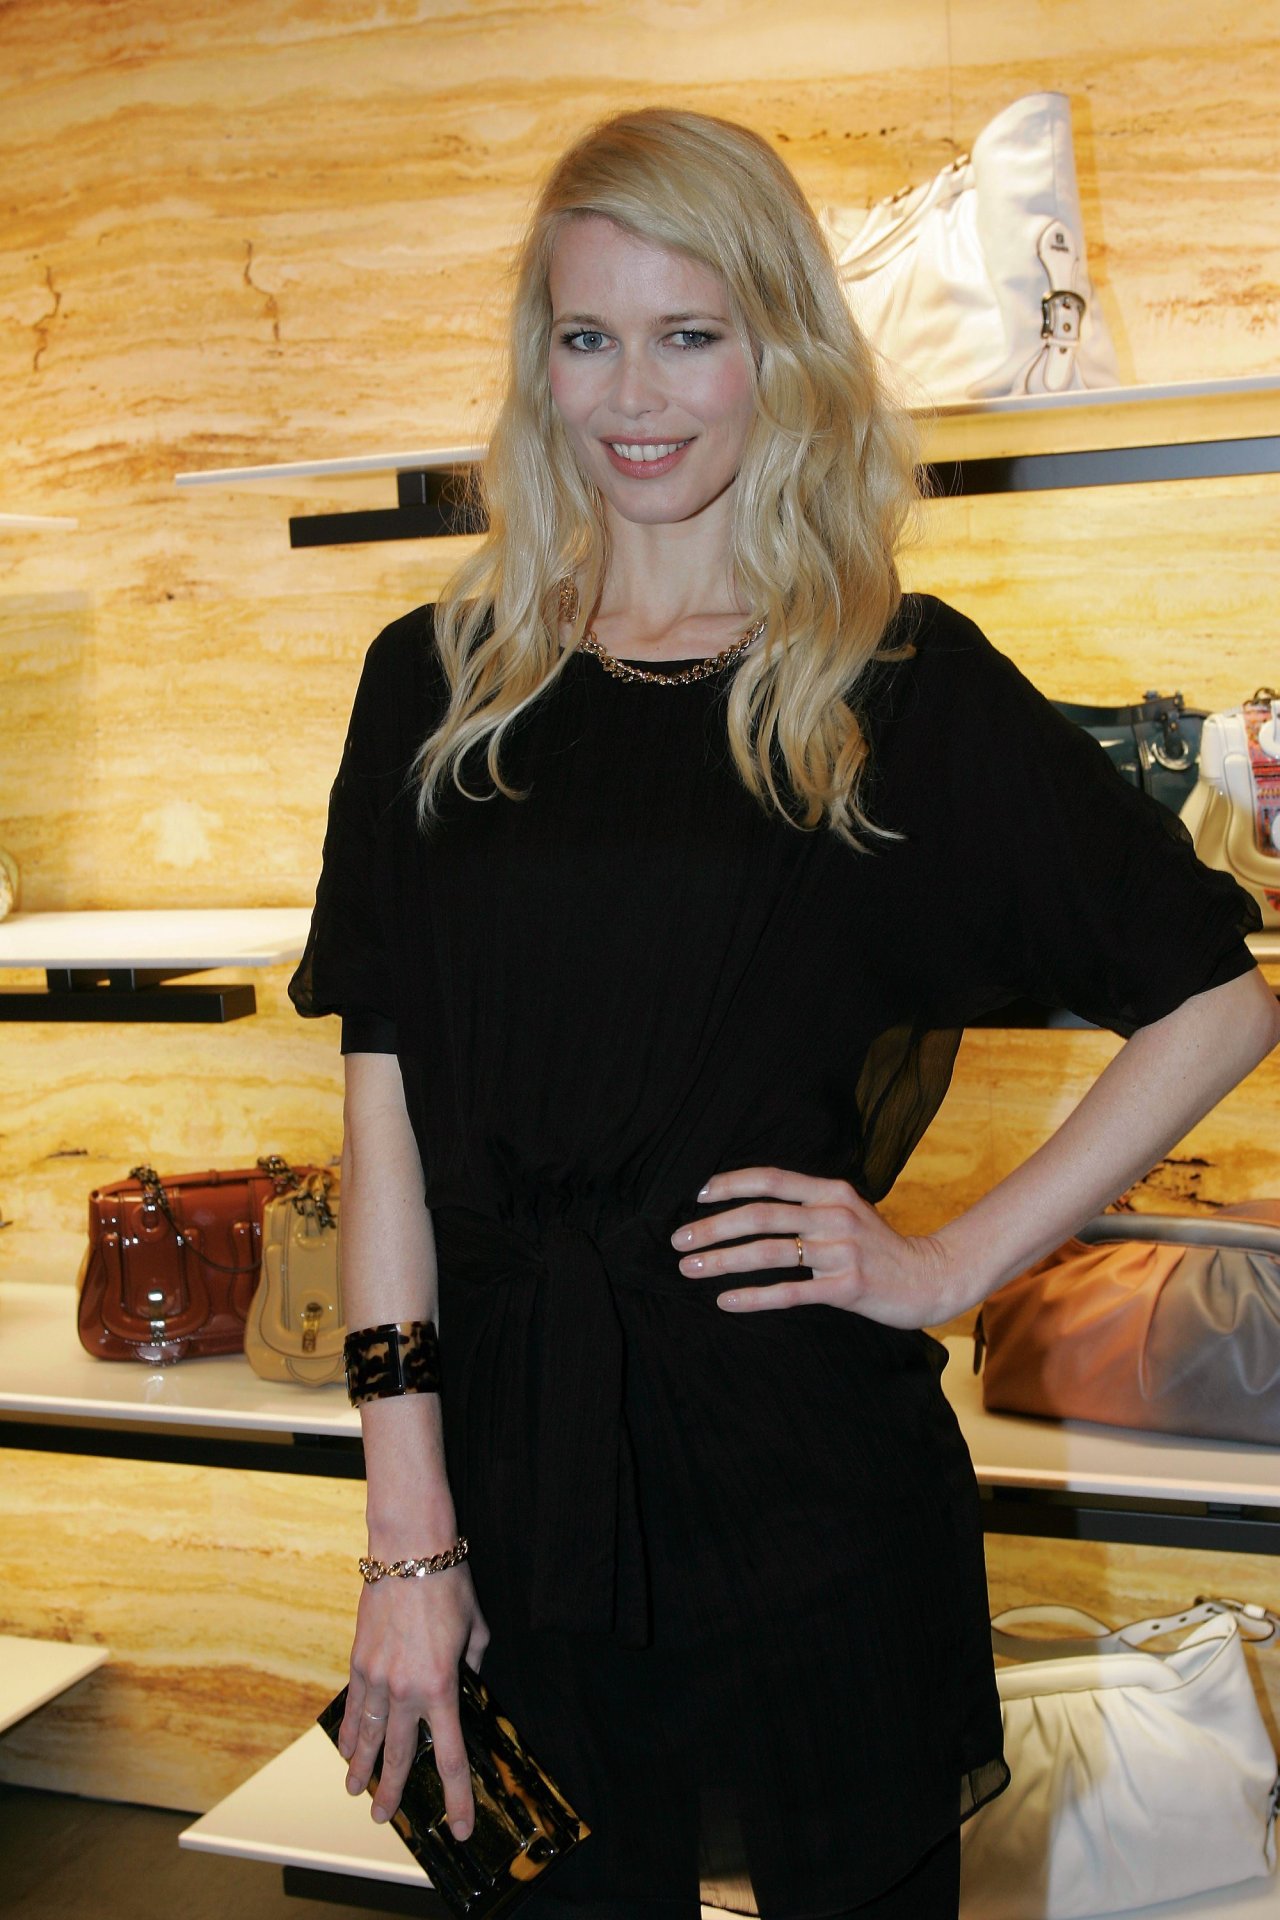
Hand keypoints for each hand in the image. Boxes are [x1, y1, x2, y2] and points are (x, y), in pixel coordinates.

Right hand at [337, 1562, 488, 1835]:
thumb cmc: (450, 1584)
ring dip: (362, 1766)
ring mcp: (378, 1677)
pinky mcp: (360, 1660)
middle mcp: (406, 1690)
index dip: (456, 1798)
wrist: (410, 1550)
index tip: (460, 1827)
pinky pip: (354, 1705)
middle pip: (400, 1756)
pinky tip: (346, 1745)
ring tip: (355, 1790)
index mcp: (442, 1687)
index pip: (450, 1756)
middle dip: (393, 1791)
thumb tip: (466, 1684)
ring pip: (369, 1735)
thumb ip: (472, 1665)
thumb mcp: (476, 1629)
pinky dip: (350, 1729)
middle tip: (384, 1819)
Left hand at [671, 1166, 963, 1327]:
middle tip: (678, 1240)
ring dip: (723, 1261)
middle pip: (761, 1216)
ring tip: (690, 1270)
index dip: (730, 1184)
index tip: (695, 1195)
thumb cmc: (878, 1247)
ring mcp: (842, 1251)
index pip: (771, 1179)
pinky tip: (725, 1301)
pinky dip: (753, 1297)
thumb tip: (750, 1205)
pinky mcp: (847, 1287)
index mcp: (832, 1191)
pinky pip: (790, 1292)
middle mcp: (835, 1215)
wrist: (930, 1277)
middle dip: (713, 1227)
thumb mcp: (846, 1211)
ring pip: (769, 1253)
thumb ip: (807, 1204)